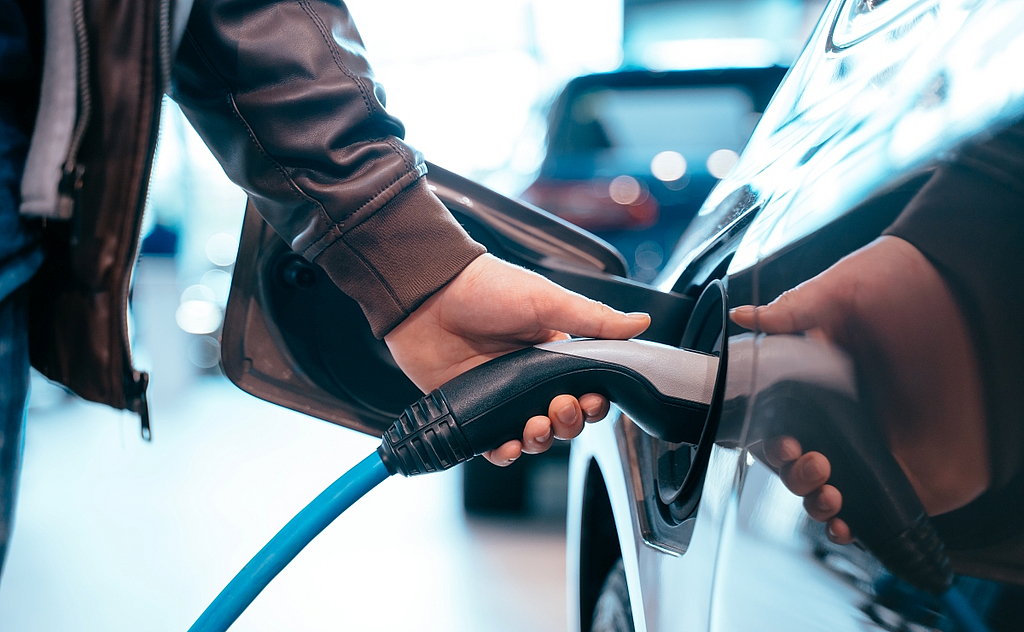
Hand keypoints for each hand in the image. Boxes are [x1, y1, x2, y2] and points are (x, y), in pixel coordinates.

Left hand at [384, 254, 650, 465]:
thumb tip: (640, 324)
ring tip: (535, 424)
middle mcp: (528, 377)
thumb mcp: (547, 299)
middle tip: (560, 407)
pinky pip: (494, 445)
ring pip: (533, 436)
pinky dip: (506, 452)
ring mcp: (499, 396)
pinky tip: (510, 446)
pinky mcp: (471, 411)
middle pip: (563, 419)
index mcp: (552, 352)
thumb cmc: (486, 288)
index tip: (593, 398)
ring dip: (542, 439)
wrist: (427, 294)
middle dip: (569, 422)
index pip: (586, 389)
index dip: (594, 402)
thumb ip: (594, 319)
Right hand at [731, 236, 987, 543]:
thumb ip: (795, 307)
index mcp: (818, 377)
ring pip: (824, 489)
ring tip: (829, 491)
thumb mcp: (847, 288)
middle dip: (791, 472)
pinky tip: (844, 525)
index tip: (776, 439)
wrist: (980, 304)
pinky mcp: (906, 474)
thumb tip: (744, 319)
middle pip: (793, 460)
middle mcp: (842, 414)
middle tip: (808, 458)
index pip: (774, 419)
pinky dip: (849, 527)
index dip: (766, 437)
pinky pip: (870, 511)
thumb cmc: (910, 285)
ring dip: (815, 501)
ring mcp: (874, 446)